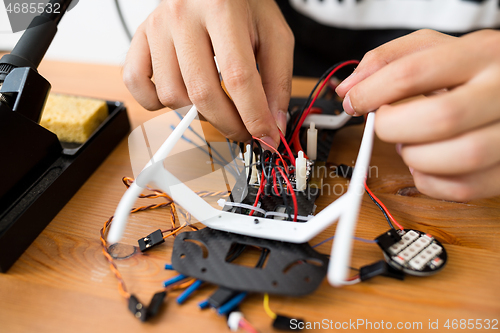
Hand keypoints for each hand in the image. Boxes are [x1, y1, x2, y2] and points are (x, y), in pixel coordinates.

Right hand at [122, 0, 293, 147]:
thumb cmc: (243, 5)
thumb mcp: (274, 34)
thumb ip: (277, 80)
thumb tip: (272, 125)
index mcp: (222, 10)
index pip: (238, 78)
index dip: (254, 116)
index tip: (265, 137)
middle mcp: (183, 16)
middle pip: (203, 93)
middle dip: (229, 125)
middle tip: (244, 131)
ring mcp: (156, 27)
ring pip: (171, 95)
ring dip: (197, 113)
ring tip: (216, 103)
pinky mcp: (140, 38)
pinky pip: (137, 85)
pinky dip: (155, 102)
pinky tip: (180, 95)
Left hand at [336, 29, 499, 200]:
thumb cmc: (475, 70)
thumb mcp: (437, 48)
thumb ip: (390, 60)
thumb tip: (349, 90)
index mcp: (481, 54)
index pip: (413, 73)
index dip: (370, 92)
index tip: (354, 101)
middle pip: (438, 118)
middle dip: (393, 128)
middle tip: (386, 124)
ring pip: (459, 157)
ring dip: (416, 157)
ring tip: (411, 144)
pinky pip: (464, 187)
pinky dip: (431, 182)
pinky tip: (427, 164)